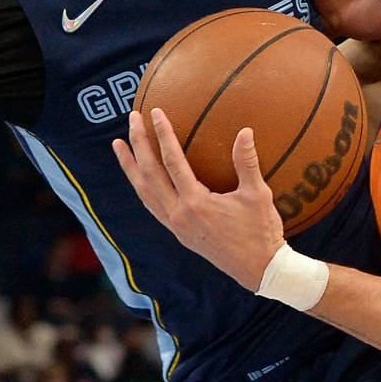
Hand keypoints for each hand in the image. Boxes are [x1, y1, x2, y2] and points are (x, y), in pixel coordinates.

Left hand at [114, 109, 284, 292]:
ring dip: (130, 168)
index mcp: (195, 203)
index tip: (155, 112)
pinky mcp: (179, 234)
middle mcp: (179, 215)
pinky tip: (140, 177)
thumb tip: (245, 131)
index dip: (162, 134)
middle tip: (132, 119)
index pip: (172, 161)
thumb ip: (247, 162)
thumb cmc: (261, 232)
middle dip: (138, 145)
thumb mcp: (257, 195)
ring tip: (119, 146)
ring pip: (144, 193)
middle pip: (149, 174)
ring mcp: (176, 226)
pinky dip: (142, 187)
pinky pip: (153, 206)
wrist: (259, 269)